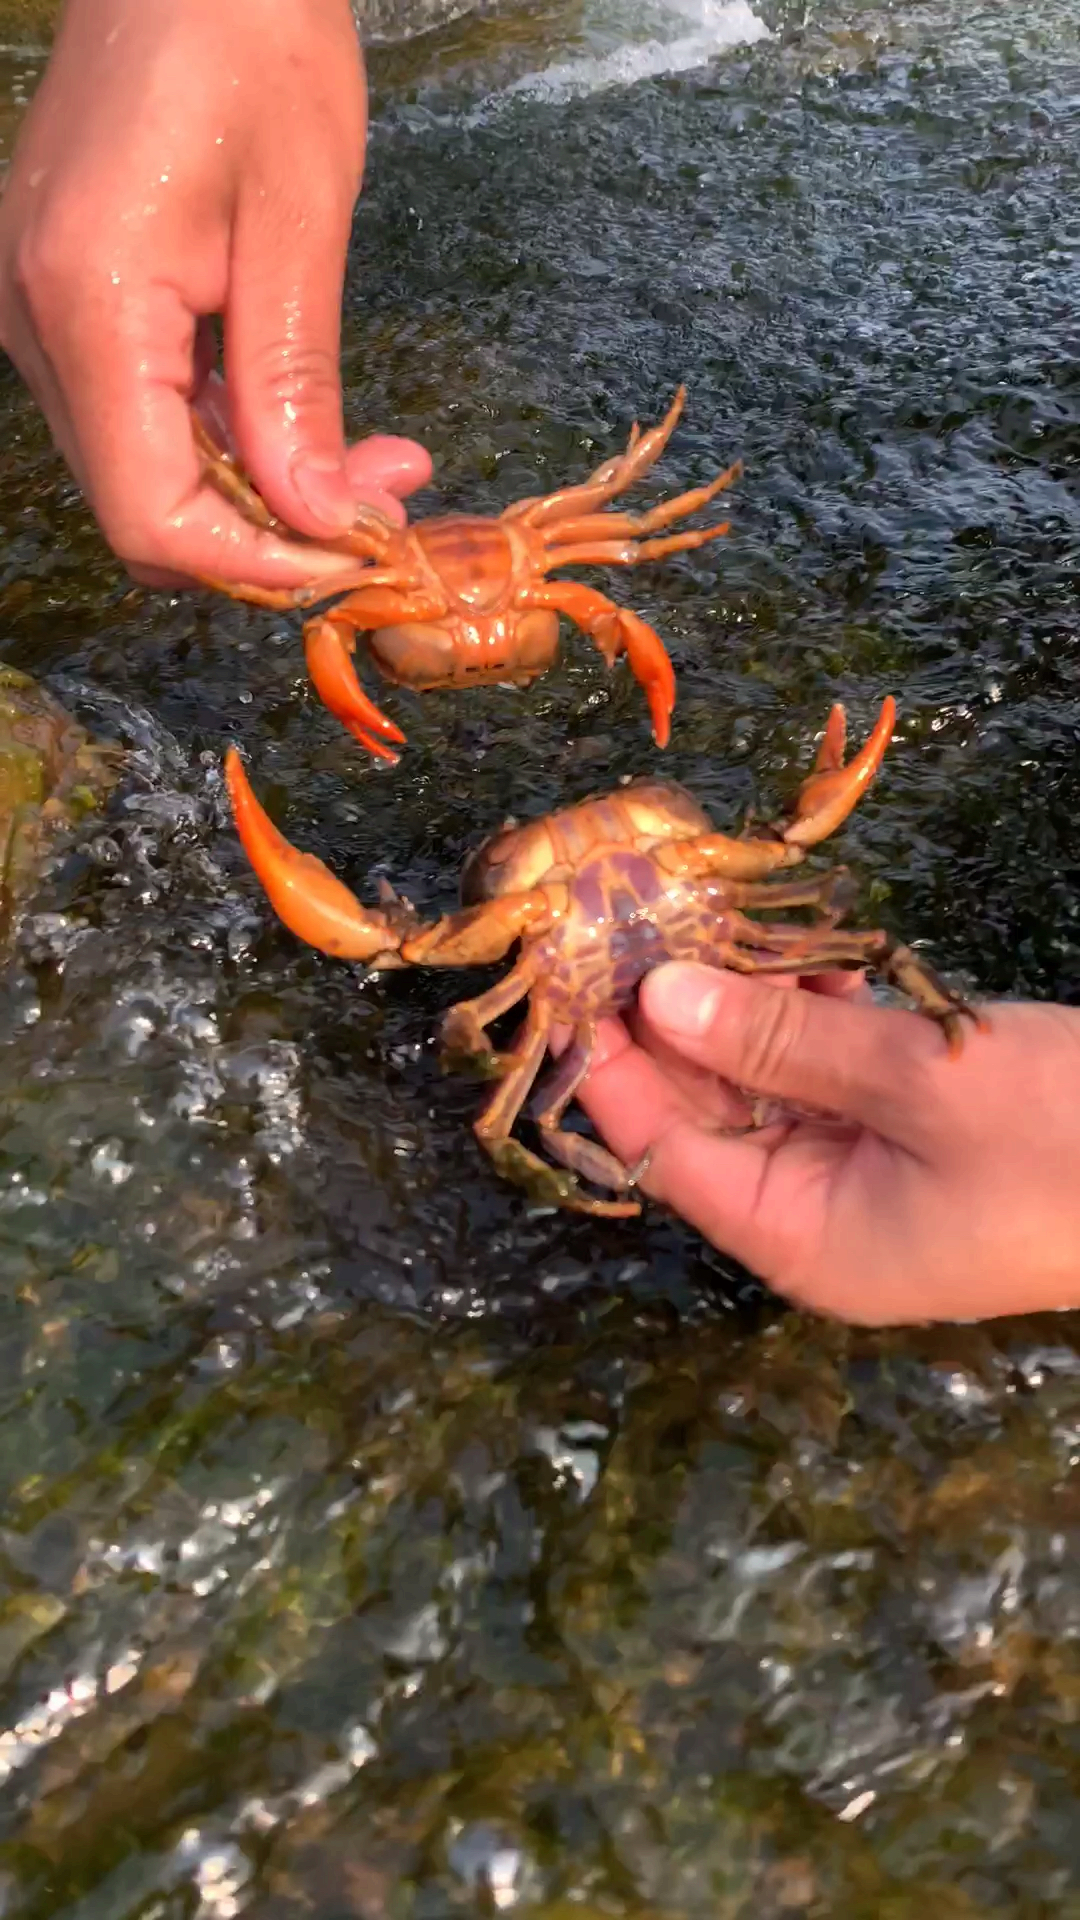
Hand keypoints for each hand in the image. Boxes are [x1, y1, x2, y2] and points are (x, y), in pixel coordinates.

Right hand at [0, 0, 431, 587]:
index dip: (260, 567)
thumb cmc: (250, 39)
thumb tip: (322, 524)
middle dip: (272, 538)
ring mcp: (39, 317)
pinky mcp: (65, 304)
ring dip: (259, 497)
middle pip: (145, 514)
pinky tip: (298, 418)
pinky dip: (226, 445)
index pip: (154, 518)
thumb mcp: (299, 220)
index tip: (360, 556)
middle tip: (384, 503)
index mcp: (87, 303)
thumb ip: (295, 389)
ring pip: (147, 476)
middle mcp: (36, 325)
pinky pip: (140, 420)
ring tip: (369, 463)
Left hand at [575, 964, 1079, 1324]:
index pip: (664, 1154)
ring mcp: (872, 1179)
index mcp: (804, 1240)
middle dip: (677, 1023)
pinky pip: (836, 1078)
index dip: (614, 1066)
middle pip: (710, 1118)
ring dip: (749, 1008)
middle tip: (639, 919)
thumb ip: (780, 1041)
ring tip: (713, 916)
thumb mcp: (918, 1082)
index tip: (575, 976)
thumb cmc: (1068, 1141)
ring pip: (772, 1087)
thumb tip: (662, 996)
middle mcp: (822, 1220)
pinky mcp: (919, 1137)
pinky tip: (812, 959)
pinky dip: (818, 1020)